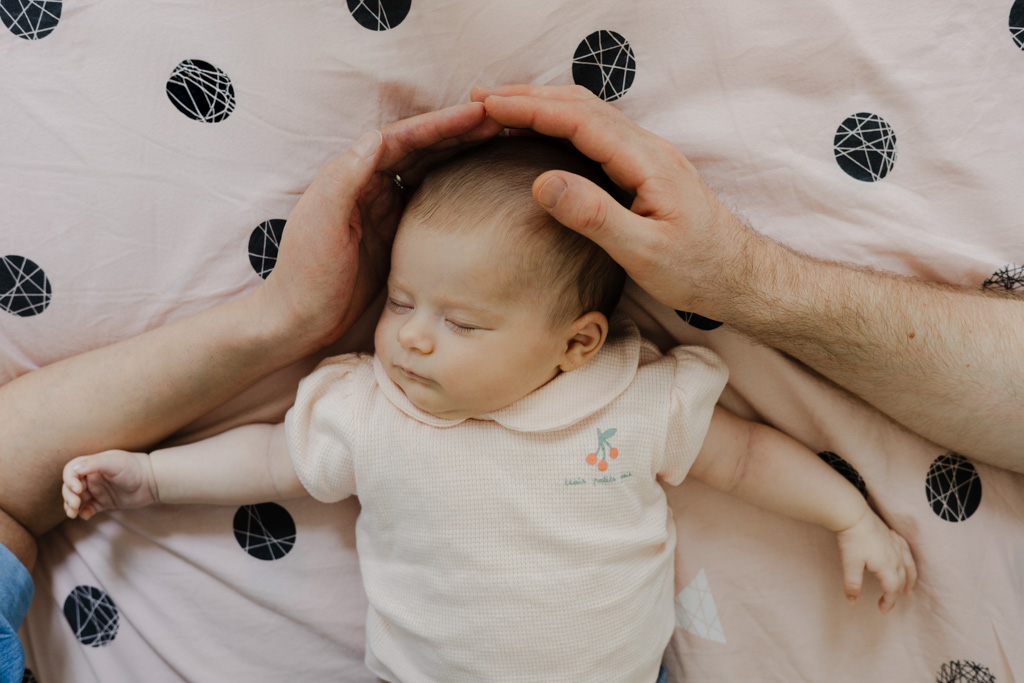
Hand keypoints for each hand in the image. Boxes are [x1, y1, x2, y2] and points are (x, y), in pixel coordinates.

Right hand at [61, 451, 157, 520]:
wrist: (153, 481)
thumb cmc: (134, 467)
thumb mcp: (114, 462)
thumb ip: (94, 463)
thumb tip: (75, 469)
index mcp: (93, 465)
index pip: (71, 471)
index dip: (69, 480)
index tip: (77, 489)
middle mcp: (93, 477)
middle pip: (70, 486)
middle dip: (68, 496)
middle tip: (75, 503)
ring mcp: (98, 490)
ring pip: (77, 499)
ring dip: (71, 506)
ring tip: (73, 513)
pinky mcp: (104, 502)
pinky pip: (89, 508)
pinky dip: (84, 512)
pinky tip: (86, 515)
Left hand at [260, 102, 503, 350]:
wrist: (301, 321)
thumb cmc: (306, 275)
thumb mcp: (320, 225)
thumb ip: (343, 179)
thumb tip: (376, 137)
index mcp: (351, 176)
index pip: (402, 140)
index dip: (440, 125)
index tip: (477, 113)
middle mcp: (369, 187)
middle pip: (421, 149)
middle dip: (459, 133)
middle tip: (500, 120)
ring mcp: (385, 210)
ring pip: (430, 171)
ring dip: (462, 154)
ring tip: (499, 142)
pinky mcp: (396, 235)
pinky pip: (431, 202)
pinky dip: (456, 187)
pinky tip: (481, 183)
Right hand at [470, 84, 753, 318]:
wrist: (740, 277)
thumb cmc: (698, 270)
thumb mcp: (644, 253)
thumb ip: (595, 216)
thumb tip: (542, 182)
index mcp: (646, 162)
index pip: (579, 120)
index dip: (530, 109)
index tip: (489, 105)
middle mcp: (648, 149)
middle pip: (581, 106)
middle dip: (528, 97)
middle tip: (480, 99)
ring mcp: (648, 156)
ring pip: (589, 115)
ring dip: (543, 106)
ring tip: (501, 108)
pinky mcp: (645, 170)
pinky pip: (596, 133)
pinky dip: (561, 123)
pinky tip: (543, 133)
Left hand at [835, 508, 916, 612]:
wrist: (853, 515)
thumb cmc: (852, 539)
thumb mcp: (850, 564)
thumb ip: (852, 584)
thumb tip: (851, 602)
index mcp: (887, 566)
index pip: (892, 589)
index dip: (889, 602)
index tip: (882, 610)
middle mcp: (896, 557)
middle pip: (902, 580)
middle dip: (897, 593)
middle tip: (890, 602)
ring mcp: (896, 545)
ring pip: (909, 565)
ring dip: (910, 579)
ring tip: (909, 589)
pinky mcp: (892, 535)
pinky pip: (906, 550)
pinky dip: (909, 560)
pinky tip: (906, 560)